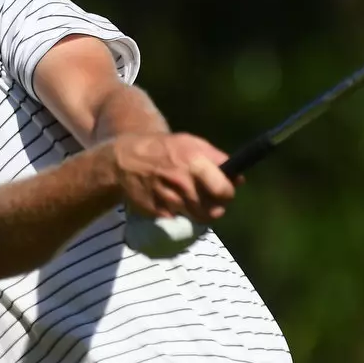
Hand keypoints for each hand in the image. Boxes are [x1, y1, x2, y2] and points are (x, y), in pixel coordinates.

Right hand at [108, 133, 236, 221]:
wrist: (123, 160)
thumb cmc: (163, 149)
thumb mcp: (190, 143)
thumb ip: (217, 159)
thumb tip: (239, 180)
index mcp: (194, 162)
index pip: (222, 190)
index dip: (227, 195)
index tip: (225, 194)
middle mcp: (181, 183)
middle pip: (211, 211)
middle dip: (215, 208)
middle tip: (211, 202)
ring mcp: (167, 199)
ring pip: (195, 217)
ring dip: (197, 212)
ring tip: (191, 200)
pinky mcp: (156, 212)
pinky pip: (177, 219)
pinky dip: (178, 214)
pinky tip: (171, 201)